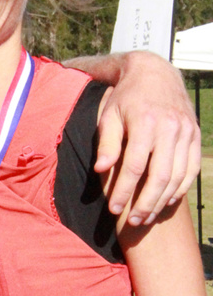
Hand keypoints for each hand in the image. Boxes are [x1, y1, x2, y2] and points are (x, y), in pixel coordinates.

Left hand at [94, 51, 199, 223]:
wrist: (154, 74)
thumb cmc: (125, 98)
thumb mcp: (109, 115)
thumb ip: (107, 143)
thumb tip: (102, 170)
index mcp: (146, 122)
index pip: (135, 166)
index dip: (124, 190)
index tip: (114, 209)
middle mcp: (170, 127)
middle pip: (160, 175)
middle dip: (145, 202)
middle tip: (133, 221)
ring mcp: (186, 131)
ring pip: (178, 175)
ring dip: (162, 200)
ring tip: (146, 217)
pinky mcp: (195, 135)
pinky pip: (191, 168)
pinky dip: (180, 188)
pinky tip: (166, 201)